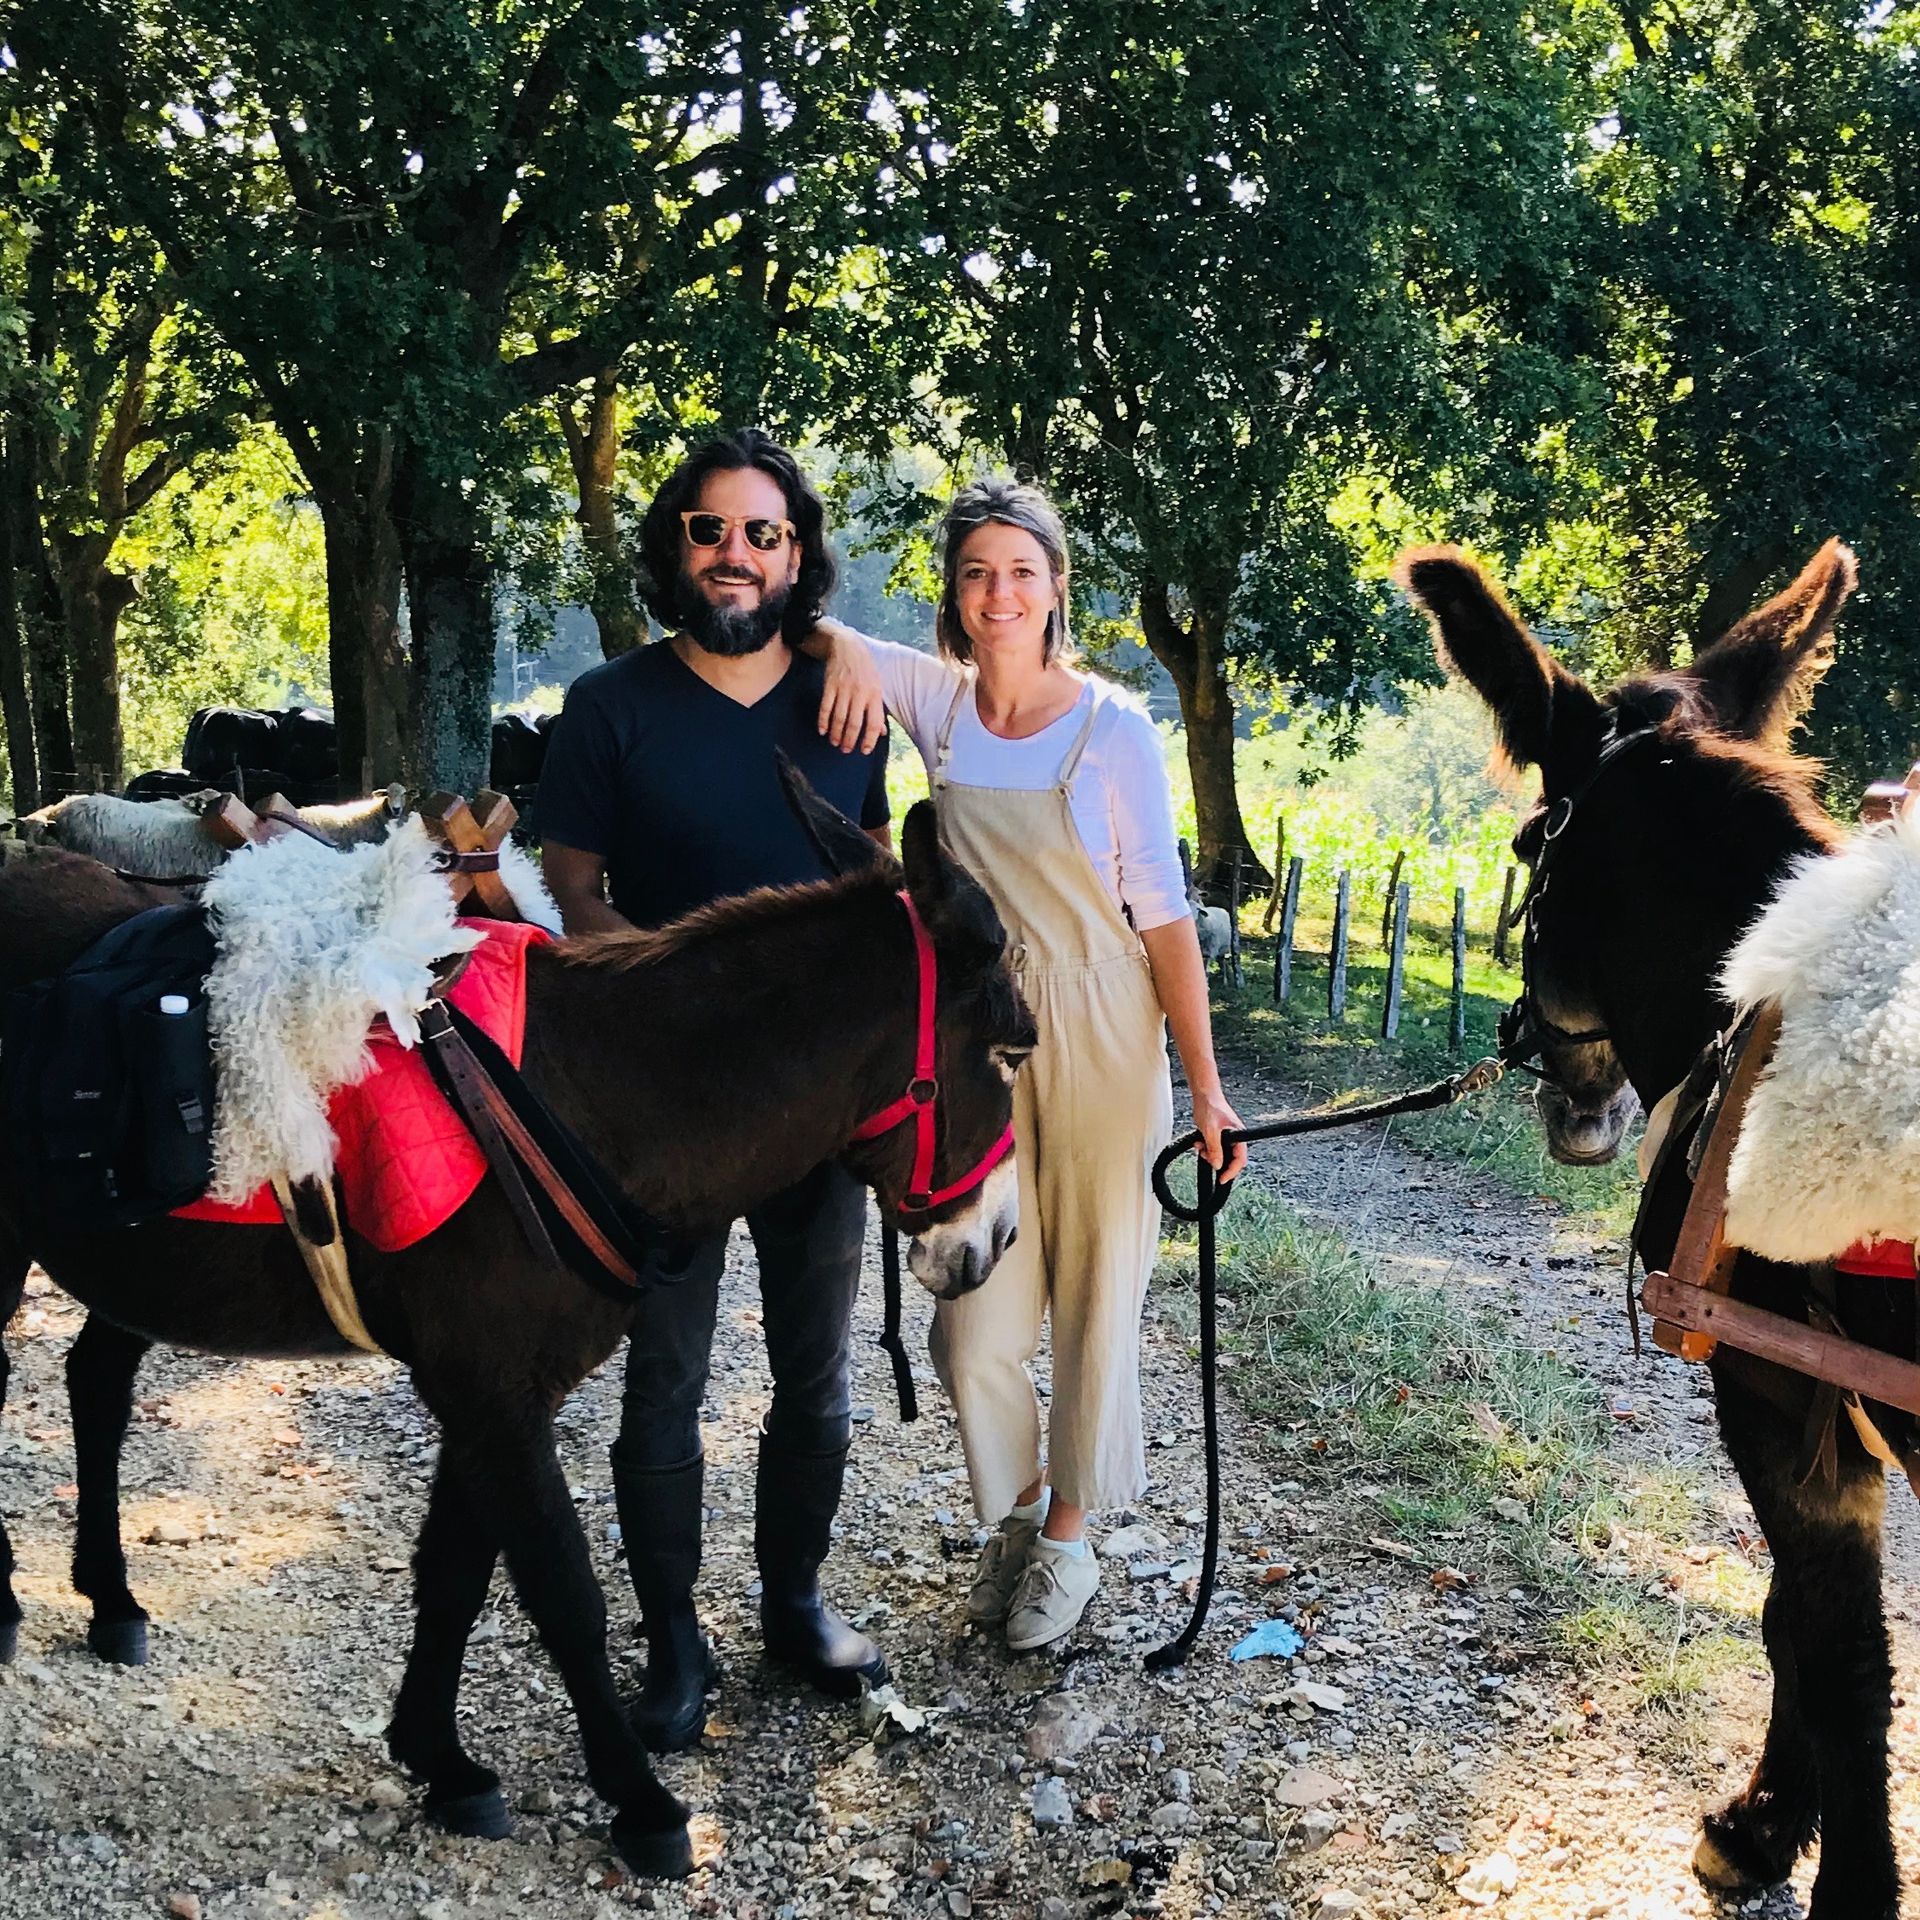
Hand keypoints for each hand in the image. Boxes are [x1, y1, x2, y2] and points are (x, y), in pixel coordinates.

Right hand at [812, 618, 887, 752]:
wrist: (847, 646)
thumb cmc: (865, 669)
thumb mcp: (877, 686)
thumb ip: (877, 709)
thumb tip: (881, 731)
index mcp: (874, 694)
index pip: (874, 723)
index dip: (869, 739)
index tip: (864, 750)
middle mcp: (860, 693)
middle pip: (854, 723)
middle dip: (849, 740)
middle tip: (845, 750)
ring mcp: (844, 689)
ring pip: (839, 718)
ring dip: (836, 734)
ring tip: (835, 743)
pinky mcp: (830, 685)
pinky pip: (825, 707)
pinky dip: (823, 721)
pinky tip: (823, 730)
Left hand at [1190, 1087, 1246, 1181]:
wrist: (1204, 1094)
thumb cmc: (1210, 1106)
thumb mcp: (1211, 1130)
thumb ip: (1215, 1149)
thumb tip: (1217, 1165)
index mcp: (1239, 1136)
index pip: (1240, 1159)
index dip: (1231, 1171)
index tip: (1221, 1179)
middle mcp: (1235, 1137)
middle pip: (1230, 1158)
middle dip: (1217, 1161)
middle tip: (1207, 1158)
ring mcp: (1226, 1136)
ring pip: (1220, 1154)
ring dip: (1209, 1154)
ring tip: (1201, 1147)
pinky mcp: (1218, 1135)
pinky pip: (1214, 1148)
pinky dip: (1206, 1148)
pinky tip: (1199, 1141)